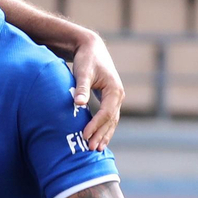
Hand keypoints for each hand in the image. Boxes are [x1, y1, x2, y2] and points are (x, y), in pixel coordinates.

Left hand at [69, 32, 121, 150]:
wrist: (91, 48)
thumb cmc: (86, 60)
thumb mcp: (83, 72)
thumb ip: (81, 88)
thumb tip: (79, 103)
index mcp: (114, 90)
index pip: (106, 113)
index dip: (96, 126)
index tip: (84, 136)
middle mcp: (118, 96)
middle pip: (111, 120)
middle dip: (101, 135)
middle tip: (91, 149)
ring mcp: (116, 98)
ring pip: (112, 120)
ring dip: (105, 134)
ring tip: (97, 149)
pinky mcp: (110, 99)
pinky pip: (109, 117)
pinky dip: (104, 128)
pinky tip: (98, 138)